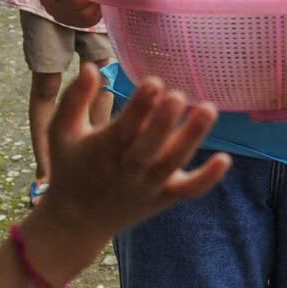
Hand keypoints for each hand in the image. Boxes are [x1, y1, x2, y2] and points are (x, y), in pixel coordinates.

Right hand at [35, 73, 229, 240]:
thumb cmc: (70, 167)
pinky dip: (208, 178)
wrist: (77, 221)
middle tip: (178, 95)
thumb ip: (75, 99)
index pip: (124, 127)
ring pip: (172, 163)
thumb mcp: (61, 132)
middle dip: (164, 122)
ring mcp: (148, 186)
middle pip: (149, 147)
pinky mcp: (164, 198)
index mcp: (104, 150)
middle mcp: (128, 169)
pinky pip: (188, 190)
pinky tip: (224, 159)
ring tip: (208, 110)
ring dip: (191, 138)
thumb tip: (91, 67)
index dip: (139, 105)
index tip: (154, 82)